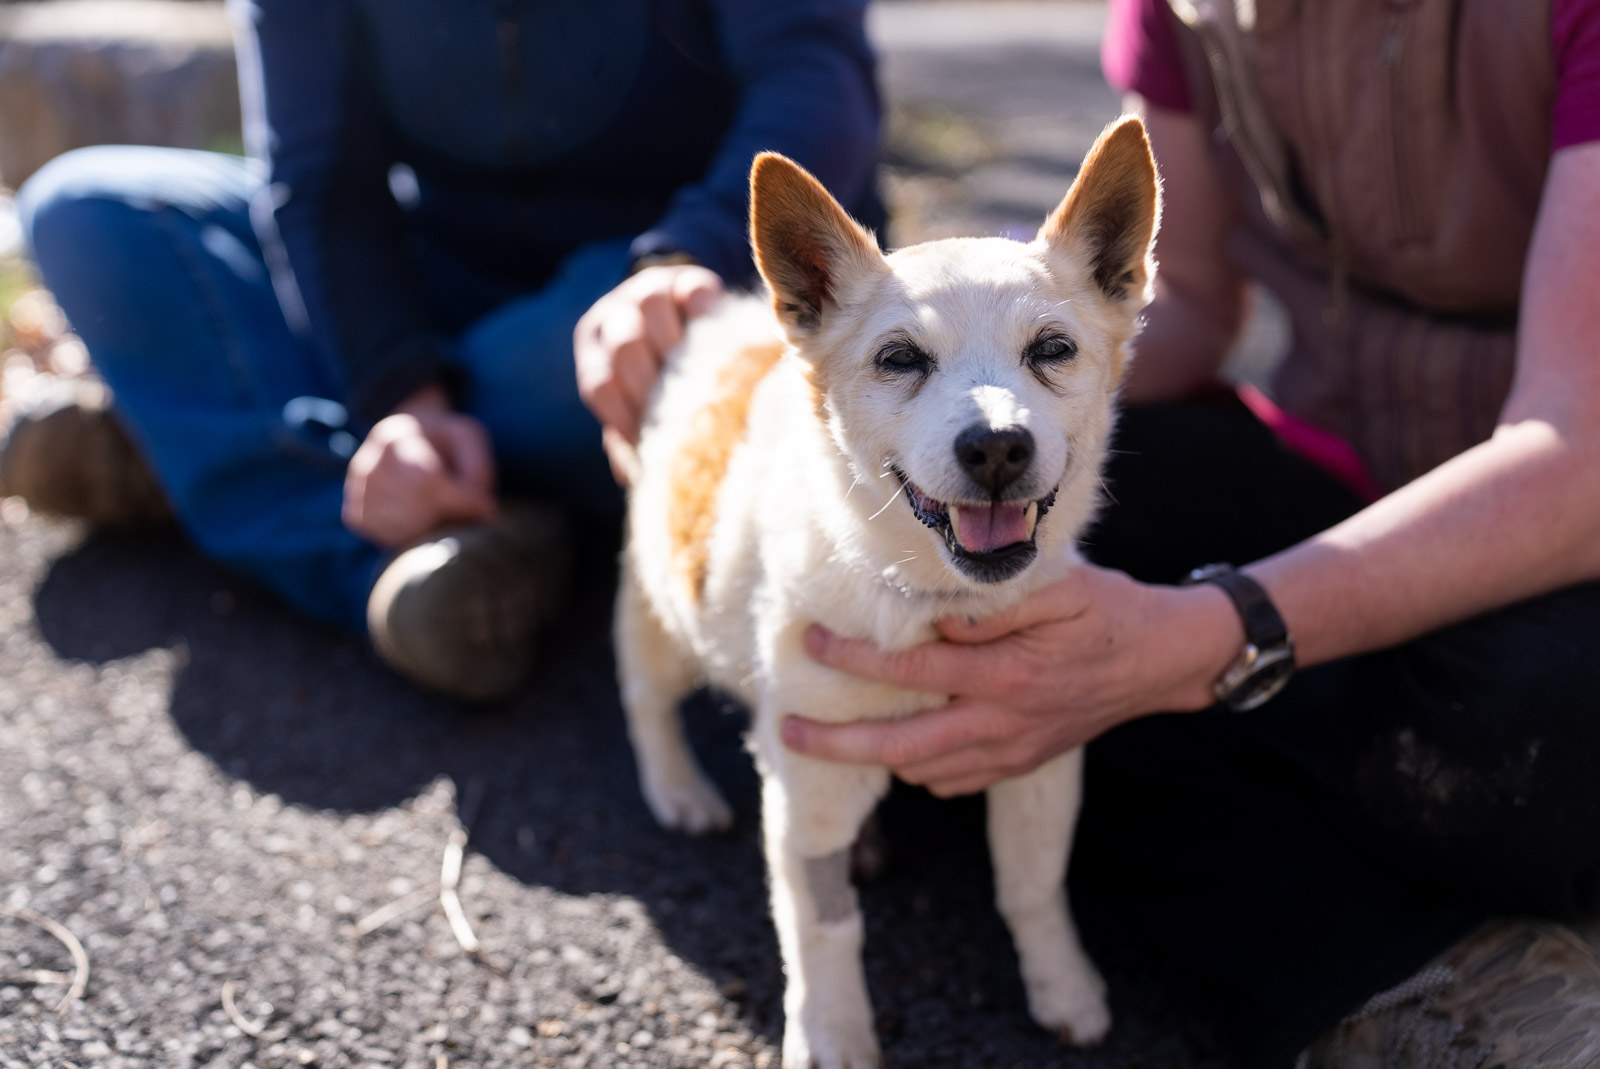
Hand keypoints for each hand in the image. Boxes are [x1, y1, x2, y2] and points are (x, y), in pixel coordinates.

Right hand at [342, 383, 498, 547]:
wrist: (403, 437)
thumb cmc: (442, 439)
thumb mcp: (467, 437)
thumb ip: (478, 468)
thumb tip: (483, 512)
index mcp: (393, 437)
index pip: (429, 481)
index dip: (464, 500)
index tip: (489, 509)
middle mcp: (366, 466)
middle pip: (417, 508)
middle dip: (452, 515)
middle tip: (471, 513)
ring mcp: (355, 493)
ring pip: (404, 529)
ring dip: (436, 527)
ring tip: (448, 512)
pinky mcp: (355, 517)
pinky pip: (391, 539)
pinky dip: (416, 536)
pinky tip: (427, 519)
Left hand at [574, 262, 721, 480]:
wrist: (684, 312)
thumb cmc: (661, 375)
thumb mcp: (640, 398)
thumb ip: (633, 429)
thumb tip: (632, 476)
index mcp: (595, 354)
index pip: (601, 385)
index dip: (627, 417)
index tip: (656, 442)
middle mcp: (614, 318)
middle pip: (624, 346)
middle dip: (654, 382)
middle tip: (682, 409)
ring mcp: (648, 290)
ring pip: (651, 307)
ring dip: (677, 345)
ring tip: (699, 375)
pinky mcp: (688, 278)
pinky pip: (694, 291)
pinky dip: (706, 316)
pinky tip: (720, 342)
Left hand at [780, 565, 1241, 796]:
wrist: (1161, 659)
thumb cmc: (1106, 610)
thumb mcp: (1058, 587)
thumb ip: (991, 604)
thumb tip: (930, 620)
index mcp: (1006, 674)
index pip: (909, 671)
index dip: (852, 660)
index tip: (810, 643)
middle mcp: (1002, 723)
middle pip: (898, 747)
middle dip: (835, 744)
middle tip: (788, 730)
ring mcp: (1010, 752)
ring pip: (921, 771)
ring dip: (874, 755)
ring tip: (834, 732)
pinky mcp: (1019, 764)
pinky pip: (952, 782)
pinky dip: (918, 767)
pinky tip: (900, 742)